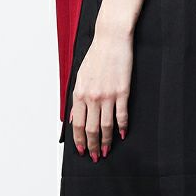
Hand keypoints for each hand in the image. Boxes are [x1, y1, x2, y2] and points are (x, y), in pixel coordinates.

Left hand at [71, 29, 131, 159]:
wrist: (111, 39)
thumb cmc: (96, 55)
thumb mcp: (80, 76)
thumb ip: (77, 99)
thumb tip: (73, 117)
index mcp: (80, 93)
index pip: (78, 124)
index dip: (79, 139)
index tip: (81, 150)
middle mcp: (92, 97)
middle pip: (91, 129)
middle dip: (91, 146)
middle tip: (94, 156)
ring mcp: (108, 95)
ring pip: (105, 126)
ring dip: (105, 141)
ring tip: (106, 150)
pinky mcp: (122, 92)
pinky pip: (121, 115)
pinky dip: (122, 127)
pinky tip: (122, 134)